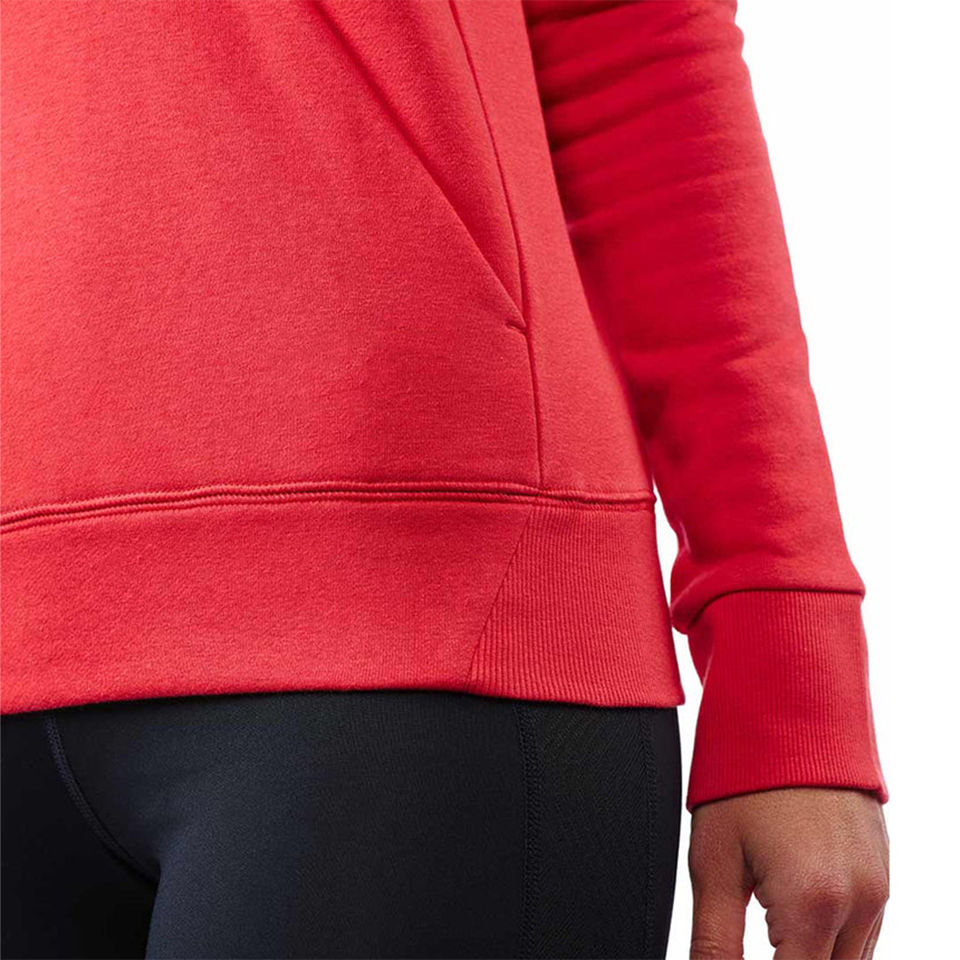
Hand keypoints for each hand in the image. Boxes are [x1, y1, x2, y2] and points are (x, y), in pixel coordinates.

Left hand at [688, 787, 888, 958]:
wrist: (792, 708)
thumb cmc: (745, 775)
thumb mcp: (713, 859)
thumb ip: (714, 941)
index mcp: (813, 904)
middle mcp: (860, 904)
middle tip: (746, 941)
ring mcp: (879, 890)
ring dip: (806, 958)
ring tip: (762, 928)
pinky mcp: (882, 875)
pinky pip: (861, 937)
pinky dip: (826, 943)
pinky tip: (788, 921)